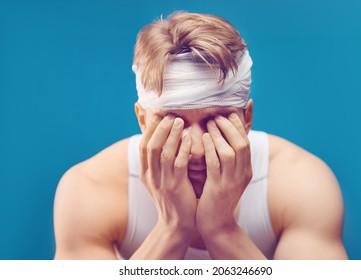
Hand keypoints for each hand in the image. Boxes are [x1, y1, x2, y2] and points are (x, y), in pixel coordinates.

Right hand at [139, 115, 196, 231]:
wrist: (176, 224)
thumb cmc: (173, 198)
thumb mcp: (160, 180)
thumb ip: (159, 163)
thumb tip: (164, 140)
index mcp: (145, 173)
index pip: (143, 146)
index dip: (150, 129)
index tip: (158, 115)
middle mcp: (151, 176)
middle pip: (151, 146)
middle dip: (160, 128)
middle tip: (170, 115)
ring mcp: (162, 182)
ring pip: (164, 153)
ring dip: (171, 135)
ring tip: (179, 121)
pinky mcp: (176, 187)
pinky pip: (178, 164)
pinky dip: (183, 149)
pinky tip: (189, 138)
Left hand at [196, 113, 251, 234]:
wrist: (217, 224)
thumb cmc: (218, 197)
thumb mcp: (227, 177)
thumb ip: (227, 159)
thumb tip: (222, 138)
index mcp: (246, 171)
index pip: (246, 143)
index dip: (238, 127)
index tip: (228, 113)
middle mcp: (242, 175)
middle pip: (242, 144)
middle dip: (230, 127)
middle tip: (217, 115)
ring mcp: (231, 182)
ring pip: (230, 152)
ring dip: (220, 135)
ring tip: (210, 122)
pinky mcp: (218, 188)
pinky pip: (215, 164)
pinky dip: (211, 149)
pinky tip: (205, 138)